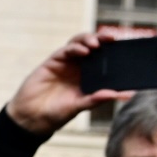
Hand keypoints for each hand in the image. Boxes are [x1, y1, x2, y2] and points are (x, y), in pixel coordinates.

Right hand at [2, 25, 133, 139]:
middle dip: (102, 39)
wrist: (32, 118)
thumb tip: (118, 94)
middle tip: (112, 38)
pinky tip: (84, 51)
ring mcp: (65, 63)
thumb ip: (97, 99)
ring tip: (97, 43)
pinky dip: (75, 48)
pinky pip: (65, 50)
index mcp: (87, 77)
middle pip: (92, 46)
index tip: (124, 47)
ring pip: (79, 43)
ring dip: (89, 39)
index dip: (112, 50)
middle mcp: (78, 67)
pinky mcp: (53, 62)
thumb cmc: (56, 113)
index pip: (103, 58)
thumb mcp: (80, 106)